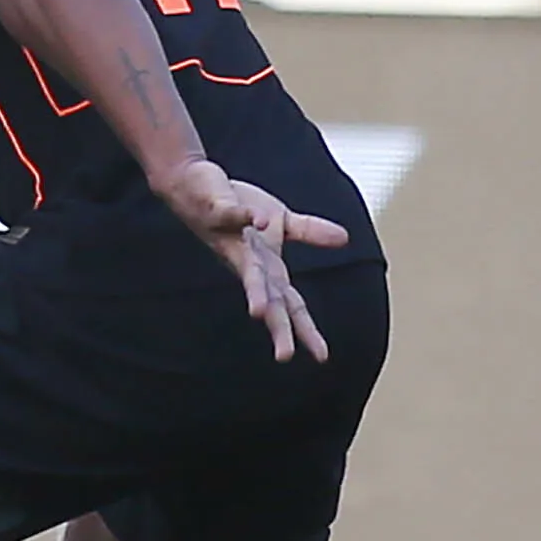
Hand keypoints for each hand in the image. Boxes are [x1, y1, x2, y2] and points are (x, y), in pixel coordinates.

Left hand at [154, 159, 347, 362]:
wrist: (195, 182)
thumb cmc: (237, 207)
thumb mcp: (281, 220)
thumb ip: (309, 232)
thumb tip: (345, 239)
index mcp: (267, 266)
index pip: (290, 305)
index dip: (305, 330)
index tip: (322, 357)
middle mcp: (248, 260)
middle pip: (268, 299)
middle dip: (277, 327)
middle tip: (285, 356)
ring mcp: (231, 239)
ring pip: (246, 269)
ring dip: (254, 290)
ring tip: (258, 312)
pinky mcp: (217, 212)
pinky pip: (233, 216)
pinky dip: (246, 217)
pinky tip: (259, 221)